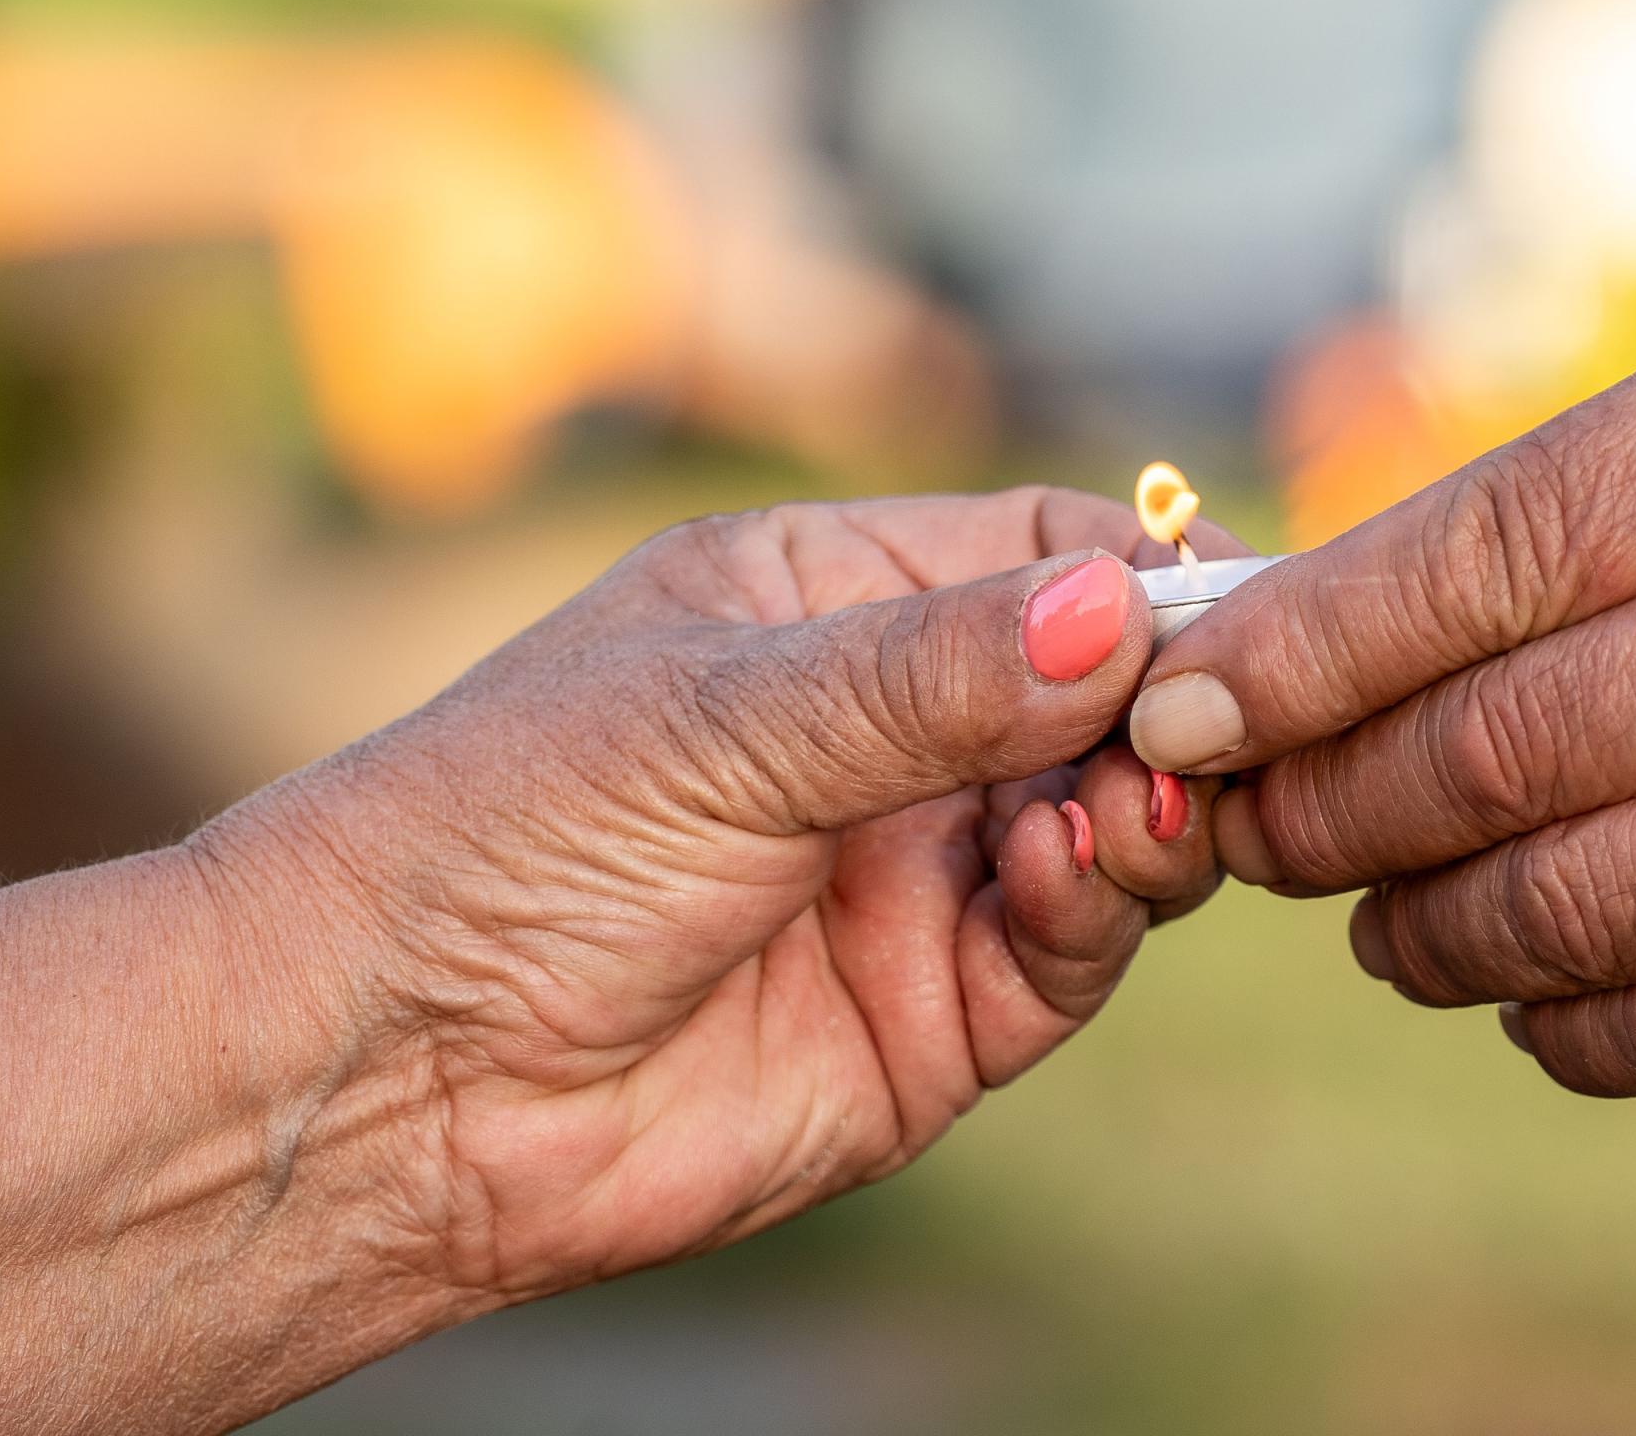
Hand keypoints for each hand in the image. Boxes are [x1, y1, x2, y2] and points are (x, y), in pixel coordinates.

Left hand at [210, 489, 1228, 1302]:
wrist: (389, 1083)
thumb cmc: (502, 839)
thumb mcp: (718, 718)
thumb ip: (927, 675)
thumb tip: (1122, 607)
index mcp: (824, 604)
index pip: (1037, 551)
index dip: (1147, 569)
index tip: (1246, 594)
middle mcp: (892, 736)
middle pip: (1102, 692)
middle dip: (1174, 698)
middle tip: (1229, 710)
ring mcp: (921, 875)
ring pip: (1113, 820)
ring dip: (1150, 801)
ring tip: (1139, 793)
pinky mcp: (940, 1014)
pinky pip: (1069, 945)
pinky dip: (1098, 902)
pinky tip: (1070, 867)